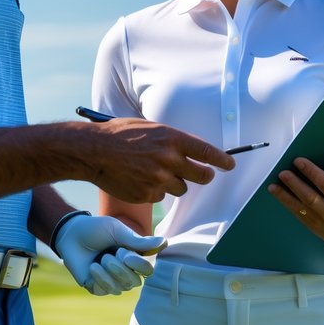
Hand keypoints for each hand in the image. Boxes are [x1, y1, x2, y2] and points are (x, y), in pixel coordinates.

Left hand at [53, 214, 165, 295]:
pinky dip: (100, 277)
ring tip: (100, 259)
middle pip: (135, 282)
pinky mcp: (97, 288)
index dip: (140, 266)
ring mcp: (111, 281)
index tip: (125, 253)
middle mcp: (125, 271)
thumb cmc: (96, 229)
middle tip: (109, 254)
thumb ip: (138, 242)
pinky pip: (106, 290)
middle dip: (121, 269)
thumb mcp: (118, 232)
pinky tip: (92, 267)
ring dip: (110, 272)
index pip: (148, 271)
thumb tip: (164, 242)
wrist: (71, 235)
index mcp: (134, 257)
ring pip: (121, 288)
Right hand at [84, 119, 233, 203]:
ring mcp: (158, 179)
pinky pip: (160, 196)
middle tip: (203, 174)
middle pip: (201, 176)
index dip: (222, 160)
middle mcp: (169, 159)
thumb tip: (191, 151)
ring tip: (153, 171)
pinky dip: (154, 190)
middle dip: (205, 176)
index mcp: (171, 139)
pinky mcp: (147, 194)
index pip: (207, 152)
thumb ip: (172, 140)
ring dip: (173, 182)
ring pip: (180, 188)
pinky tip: (139, 179)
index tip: (230, 164)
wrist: (94, 151)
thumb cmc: (120, 134)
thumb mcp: (151, 128)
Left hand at [268, 153, 323, 253]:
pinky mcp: (312, 226)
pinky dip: (286, 204)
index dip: (311, 171)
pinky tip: (277, 194)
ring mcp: (319, 219)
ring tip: (272, 186)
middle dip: (294, 184)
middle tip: (282, 173)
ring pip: (299, 206)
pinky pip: (297, 214)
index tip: (298, 161)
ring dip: (284, 195)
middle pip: (309, 196)